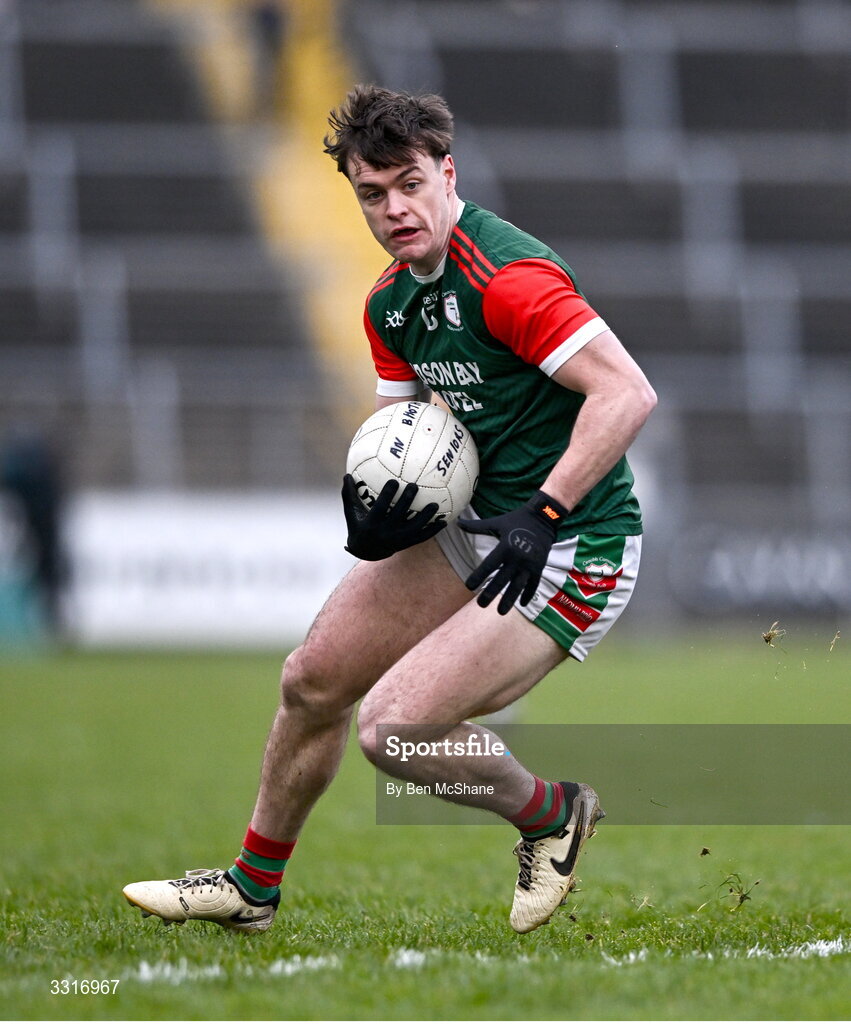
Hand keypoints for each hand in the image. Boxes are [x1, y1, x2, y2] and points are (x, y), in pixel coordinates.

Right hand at [342, 474, 445, 560]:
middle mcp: (385, 533)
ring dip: (425, 516)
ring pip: (414, 528)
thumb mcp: (351, 514)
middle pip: (399, 515)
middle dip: (407, 500)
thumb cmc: (359, 527)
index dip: (387, 495)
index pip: (381, 508)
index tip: (394, 481)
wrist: (367, 552)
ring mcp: (398, 540)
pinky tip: (444, 521)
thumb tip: (346, 475)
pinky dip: (433, 530)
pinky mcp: (406, 544)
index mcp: (372, 524)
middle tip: (414, 485)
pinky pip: (422, 537)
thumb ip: (349, 496)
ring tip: (435, 505)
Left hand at [458, 490, 568, 614]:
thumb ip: (477, 526)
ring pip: (517, 586)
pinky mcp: (539, 567)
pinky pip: (533, 584)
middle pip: (501, 580)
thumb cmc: (517, 519)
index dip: (478, 576)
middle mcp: (517, 558)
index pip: (488, 566)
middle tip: (480, 605)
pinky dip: (528, 594)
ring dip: (509, 600)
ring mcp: (529, 564)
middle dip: (490, 594)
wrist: (545, 517)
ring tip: (500, 612)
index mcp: (505, 547)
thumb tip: (458, 522)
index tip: (469, 586)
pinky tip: (522, 604)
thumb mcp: (497, 522)